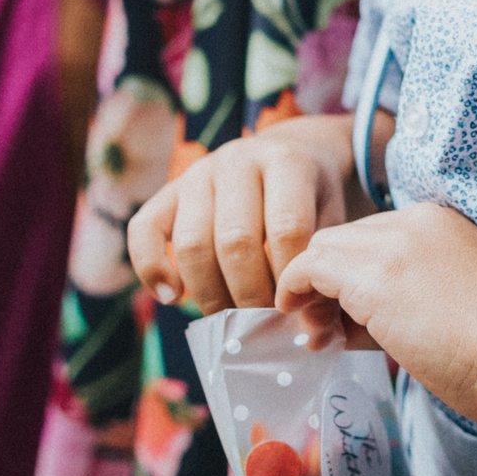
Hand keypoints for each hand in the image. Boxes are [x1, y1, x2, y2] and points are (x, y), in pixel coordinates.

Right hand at [127, 112, 359, 313]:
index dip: (288, 278)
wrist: (292, 151)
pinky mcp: (168, 190)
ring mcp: (199, 173)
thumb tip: (308, 324)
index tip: (294, 308)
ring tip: (229, 321)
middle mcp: (238, 160)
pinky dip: (151, 268)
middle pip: (235, 240)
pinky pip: (143, 229)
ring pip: (191, 242)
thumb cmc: (313, 197)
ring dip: (209, 293)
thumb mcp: (333, 216)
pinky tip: (172, 297)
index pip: (285, 229)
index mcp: (286, 161)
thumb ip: (319, 262)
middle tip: (262, 324)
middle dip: (249, 294)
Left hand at [277, 202, 476, 429]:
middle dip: (325, 282)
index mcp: (440, 225)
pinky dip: (295, 292)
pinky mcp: (374, 276)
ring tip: (318, 337)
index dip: (353, 280)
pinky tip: (302, 325)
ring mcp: (394, 244)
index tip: (348, 321)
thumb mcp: (450, 307)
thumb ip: (404, 303)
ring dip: (311, 291)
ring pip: (323, 248)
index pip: (373, 240)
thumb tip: (355, 326)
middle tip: (324, 331)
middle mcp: (414, 221)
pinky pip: (310, 269)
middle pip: (343, 240)